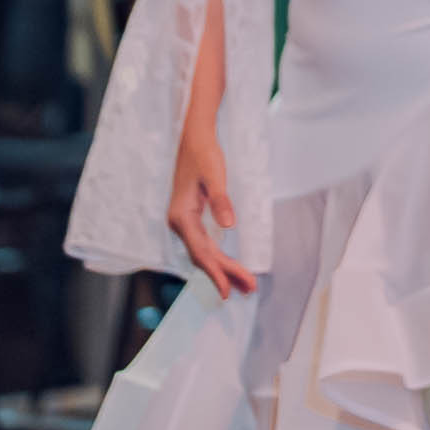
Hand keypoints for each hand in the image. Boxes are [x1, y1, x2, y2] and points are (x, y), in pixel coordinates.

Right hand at [163, 118, 248, 298]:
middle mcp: (180, 223)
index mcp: (182, 217)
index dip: (214, 273)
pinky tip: (229, 266)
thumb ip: (221, 201)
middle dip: (226, 274)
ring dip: (224, 268)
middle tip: (250, 289)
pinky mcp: (192, 218)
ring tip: (245, 285)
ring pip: (204, 252)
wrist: (194, 138)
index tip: (226, 292)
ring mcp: (185, 222)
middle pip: (203, 256)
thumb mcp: (215, 176)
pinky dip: (218, 257)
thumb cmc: (204, 155)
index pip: (199, 252)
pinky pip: (205, 244)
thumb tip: (229, 226)